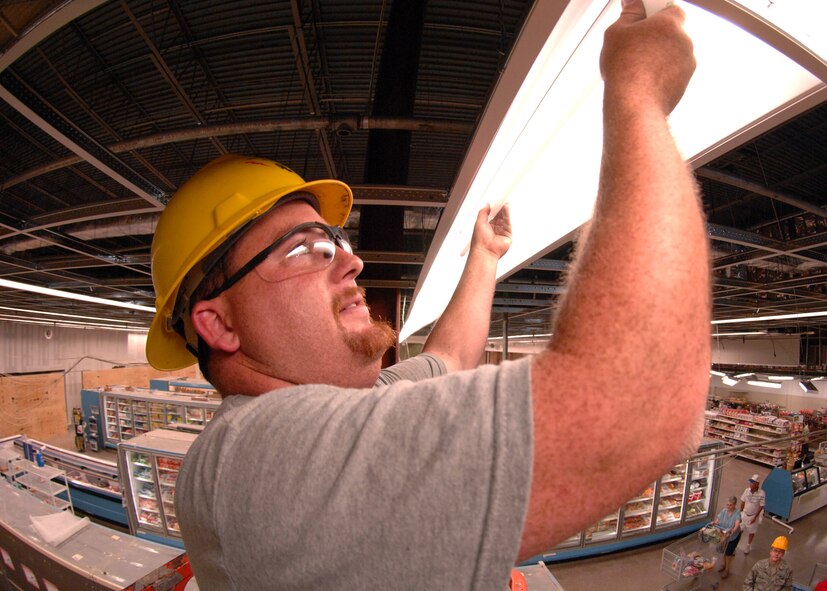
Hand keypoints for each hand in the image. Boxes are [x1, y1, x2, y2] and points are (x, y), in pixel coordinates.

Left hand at [469, 204, 511, 259]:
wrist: (485, 251)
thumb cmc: (479, 241)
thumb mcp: (479, 222)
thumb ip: (483, 212)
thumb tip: (486, 205)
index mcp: (487, 227)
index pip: (493, 215)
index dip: (495, 208)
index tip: (496, 201)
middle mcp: (495, 229)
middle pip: (500, 216)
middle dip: (501, 208)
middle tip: (502, 199)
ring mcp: (501, 232)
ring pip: (504, 218)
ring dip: (505, 210)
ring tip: (505, 202)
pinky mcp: (508, 234)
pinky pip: (508, 223)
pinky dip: (507, 215)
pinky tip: (506, 208)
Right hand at [599, 0, 694, 115]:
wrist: (634, 104)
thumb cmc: (625, 69)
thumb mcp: (616, 33)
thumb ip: (629, 14)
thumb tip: (633, 4)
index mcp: (670, 23)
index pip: (671, 8)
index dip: (656, 14)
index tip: (643, 20)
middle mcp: (684, 41)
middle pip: (672, 33)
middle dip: (656, 38)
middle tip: (635, 46)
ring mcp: (687, 64)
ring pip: (672, 55)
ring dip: (659, 58)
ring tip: (637, 68)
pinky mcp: (685, 83)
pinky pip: (673, 74)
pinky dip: (661, 76)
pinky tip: (643, 82)